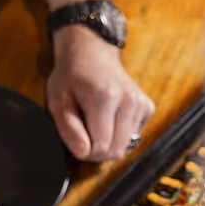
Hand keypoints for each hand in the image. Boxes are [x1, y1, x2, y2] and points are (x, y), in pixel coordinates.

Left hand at [46, 26, 153, 162]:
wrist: (91, 52)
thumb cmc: (71, 75)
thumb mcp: (57, 100)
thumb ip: (68, 129)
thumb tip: (83, 153)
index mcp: (104, 98)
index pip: (100, 147)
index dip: (85, 151)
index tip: (76, 139)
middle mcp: (128, 100)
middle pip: (116, 151)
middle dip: (97, 151)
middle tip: (83, 135)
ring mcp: (140, 103)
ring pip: (126, 146)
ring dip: (109, 142)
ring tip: (95, 123)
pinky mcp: (147, 107)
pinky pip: (134, 136)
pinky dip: (120, 133)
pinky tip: (109, 117)